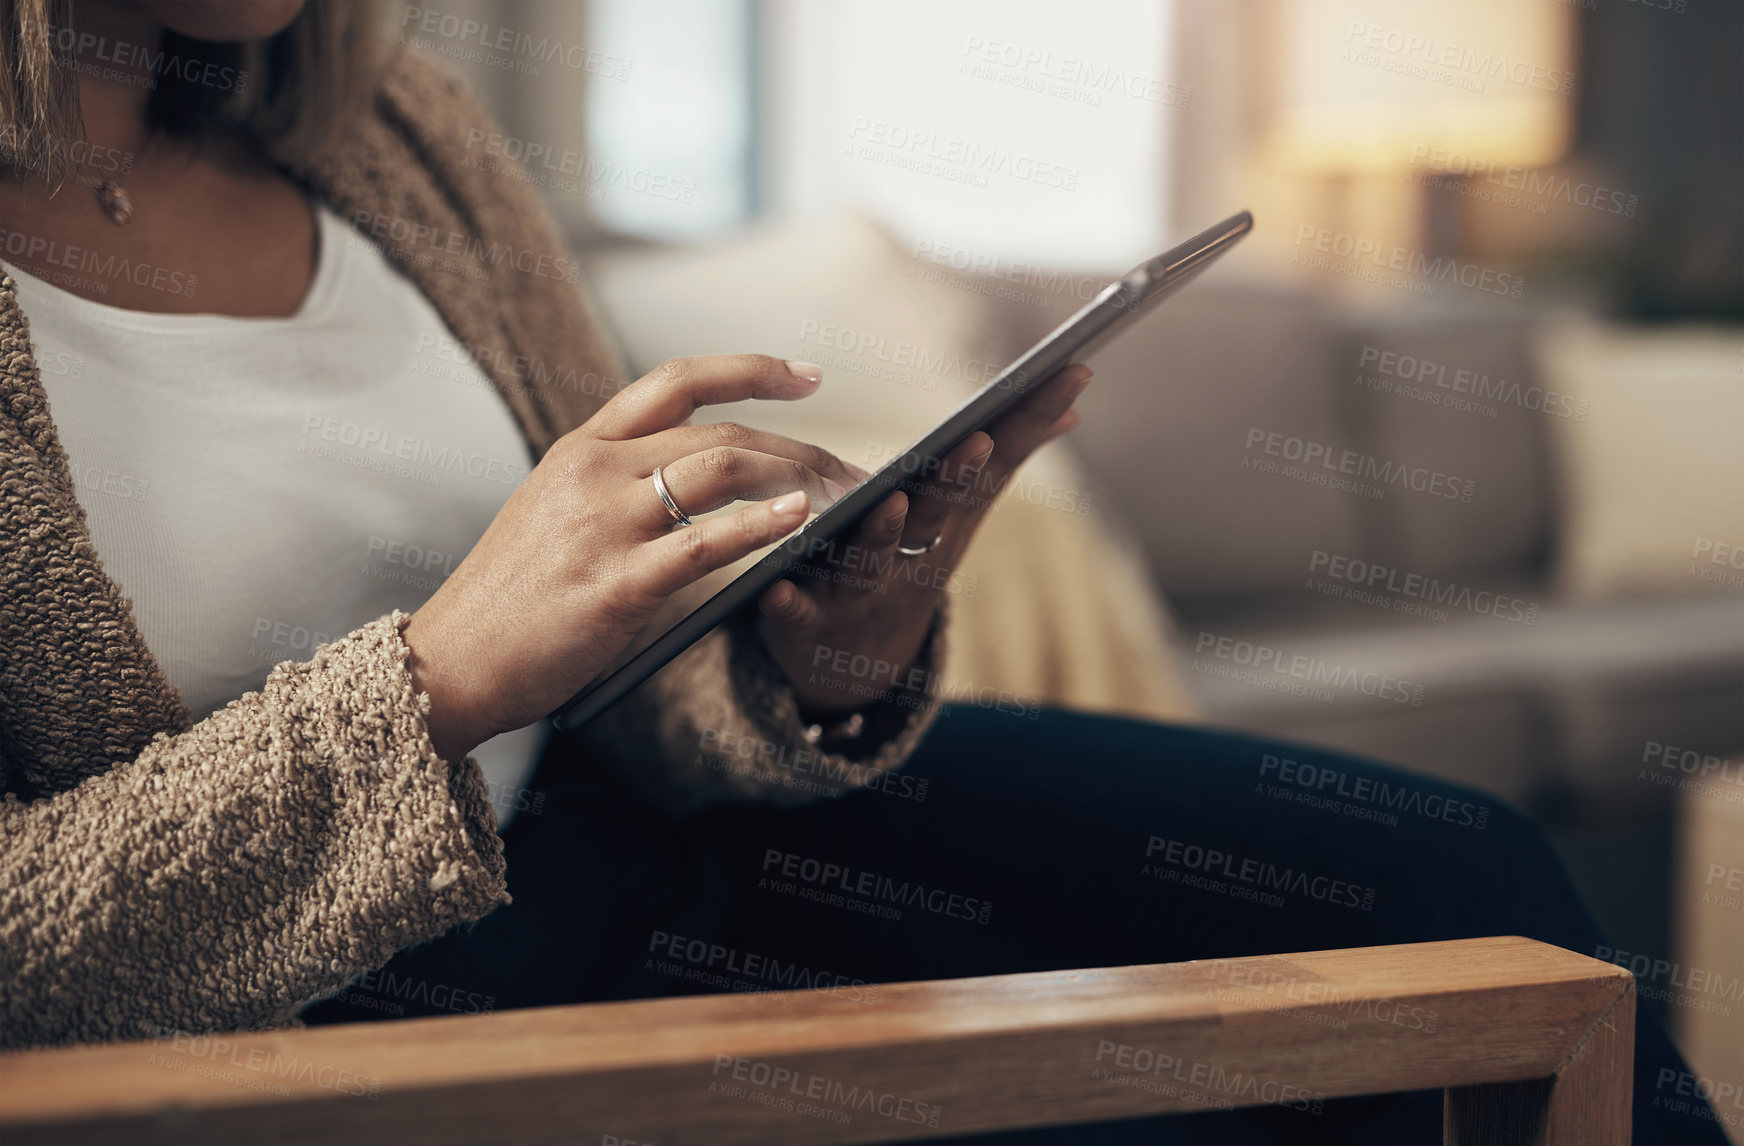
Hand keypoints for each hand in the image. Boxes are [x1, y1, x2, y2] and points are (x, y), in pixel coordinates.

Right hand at [401, 354, 864, 761]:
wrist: (453, 661)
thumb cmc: (511, 599)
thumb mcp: (554, 513)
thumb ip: (616, 486)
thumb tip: (703, 479)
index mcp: (581, 448)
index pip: (676, 382)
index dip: (750, 371)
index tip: (809, 374)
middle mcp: (593, 471)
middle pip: (720, 432)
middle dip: (800, 447)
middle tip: (851, 470)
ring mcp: (602, 524)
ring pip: (721, 472)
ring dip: (795, 478)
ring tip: (843, 495)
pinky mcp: (616, 583)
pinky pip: (704, 543)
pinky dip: (761, 526)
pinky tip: (800, 519)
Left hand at [754, 363, 1092, 715]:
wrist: (855, 662)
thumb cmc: (911, 563)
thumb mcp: (962, 515)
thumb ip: (1007, 457)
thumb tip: (1075, 399)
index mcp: (947, 522)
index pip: (994, 464)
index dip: (1029, 421)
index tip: (1070, 372)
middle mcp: (912, 556)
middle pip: (937, 512)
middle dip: (959, 477)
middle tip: (979, 437)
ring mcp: (862, 592)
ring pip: (872, 560)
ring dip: (882, 533)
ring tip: (891, 501)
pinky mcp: (810, 624)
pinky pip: (799, 614)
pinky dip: (789, 605)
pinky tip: (775, 588)